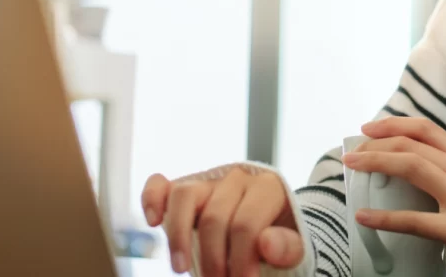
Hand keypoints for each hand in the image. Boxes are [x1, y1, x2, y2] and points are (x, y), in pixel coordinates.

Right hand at [140, 167, 302, 276]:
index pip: (246, 224)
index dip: (241, 259)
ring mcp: (209, 181)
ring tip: (182, 269)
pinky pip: (161, 184)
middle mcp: (237, 178)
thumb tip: (266, 243)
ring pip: (184, 196)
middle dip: (214, 258)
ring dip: (178, 236)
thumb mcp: (294, 246)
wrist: (271, 226)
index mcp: (268, 187)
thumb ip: (287, 247)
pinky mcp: (185, 188)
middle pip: (214, 217)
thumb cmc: (280, 238)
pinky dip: (152, 199)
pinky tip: (153, 221)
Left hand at [342, 117, 445, 263]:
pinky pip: (414, 220)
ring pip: (412, 167)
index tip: (369, 128)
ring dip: (377, 162)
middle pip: (412, 144)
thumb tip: (404, 165)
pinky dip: (384, 218)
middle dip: (377, 144)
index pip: (426, 129)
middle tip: (354, 152)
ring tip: (352, 166)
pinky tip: (364, 216)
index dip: (393, 124)